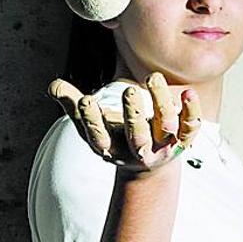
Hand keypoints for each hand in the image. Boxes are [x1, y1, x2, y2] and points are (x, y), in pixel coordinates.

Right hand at [47, 71, 200, 173]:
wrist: (149, 164)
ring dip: (160, 103)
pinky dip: (190, 111)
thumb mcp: (93, 124)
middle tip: (128, 91)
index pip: (99, 137)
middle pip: (136, 137)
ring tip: (152, 77)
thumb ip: (72, 104)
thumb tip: (52, 85)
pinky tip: (187, 92)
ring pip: (164, 127)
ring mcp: (162, 147)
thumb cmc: (115, 136)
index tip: (85, 100)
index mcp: (112, 149)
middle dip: (133, 115)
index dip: (92, 120)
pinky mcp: (182, 141)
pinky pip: (189, 128)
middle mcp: (137, 151)